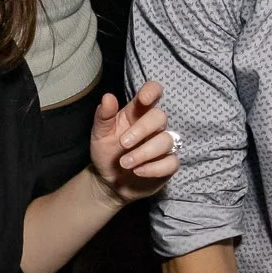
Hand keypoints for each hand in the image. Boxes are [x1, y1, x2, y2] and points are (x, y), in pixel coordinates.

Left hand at [88, 80, 177, 204]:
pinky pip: (171, 162)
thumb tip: (108, 97)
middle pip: (160, 117)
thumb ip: (103, 116)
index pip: (152, 93)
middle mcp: (152, 126)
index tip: (143, 99)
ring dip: (144, 152)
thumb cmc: (106, 152)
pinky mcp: (167, 164)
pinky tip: (138, 171)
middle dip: (142, 129)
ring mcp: (162, 145)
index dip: (152, 91)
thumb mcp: (99, 134)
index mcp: (137, 112)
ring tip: (124, 163)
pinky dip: (154, 168)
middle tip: (123, 143)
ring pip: (167, 140)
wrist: (108, 181)